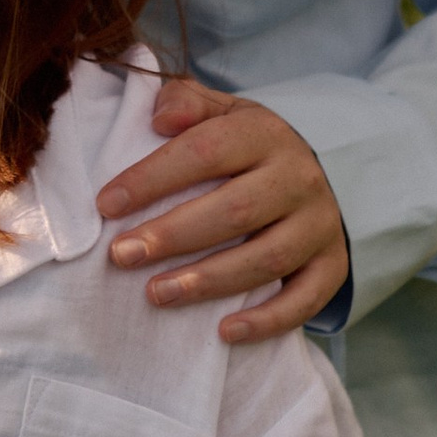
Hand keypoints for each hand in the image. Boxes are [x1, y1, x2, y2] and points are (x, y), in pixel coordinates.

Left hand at [98, 78, 348, 344]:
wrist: (329, 168)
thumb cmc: (251, 146)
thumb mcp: (224, 112)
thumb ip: (188, 103)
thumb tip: (159, 116)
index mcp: (264, 134)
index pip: (204, 151)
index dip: (152, 178)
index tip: (105, 205)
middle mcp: (298, 178)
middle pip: (235, 210)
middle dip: (173, 235)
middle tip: (121, 255)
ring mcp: (319, 224)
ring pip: (267, 258)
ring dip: (209, 281)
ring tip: (156, 295)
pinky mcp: (331, 264)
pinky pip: (306, 298)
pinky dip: (268, 320)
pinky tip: (224, 332)